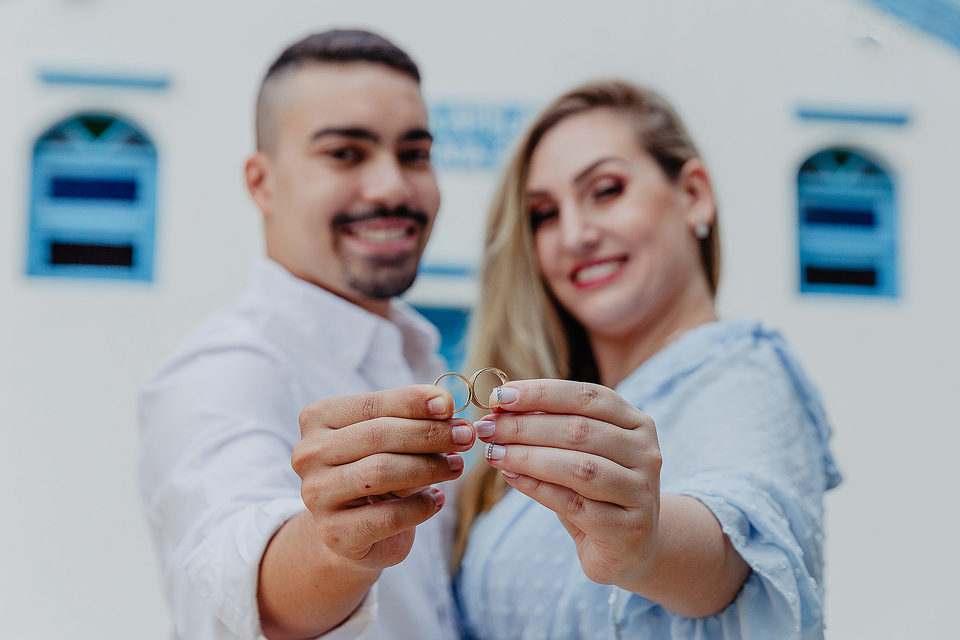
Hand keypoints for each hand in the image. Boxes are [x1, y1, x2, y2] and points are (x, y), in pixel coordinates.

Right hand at [293, 385, 474, 569]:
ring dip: (429, 467)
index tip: (451, 405)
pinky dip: (421, 506)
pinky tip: (437, 500)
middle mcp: (308, 454)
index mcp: (317, 420)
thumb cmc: (375, 472)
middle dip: (429, 434)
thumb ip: (410, 420)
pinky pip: (388, 516)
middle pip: (378, 436)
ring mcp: (316, 495)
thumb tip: (447, 406)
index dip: (414, 402)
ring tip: (456, 466)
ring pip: (381, 472)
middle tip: (465, 436)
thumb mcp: (390, 440)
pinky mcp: (334, 533)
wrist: (351, 531)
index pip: (372, 405)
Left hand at [476, 379, 661, 586]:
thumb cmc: (596, 492)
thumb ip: (550, 430)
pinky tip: (511, 477)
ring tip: (493, 453)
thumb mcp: (579, 454)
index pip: (588, 396)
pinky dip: (537, 488)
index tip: (501, 395)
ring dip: (528, 457)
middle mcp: (646, 453)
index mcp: (636, 424)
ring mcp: (641, 492)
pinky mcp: (627, 529)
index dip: (542, 392)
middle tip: (487, 428)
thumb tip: (500, 410)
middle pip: (580, 430)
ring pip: (578, 467)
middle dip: (525, 426)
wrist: (629, 549)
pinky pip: (573, 503)